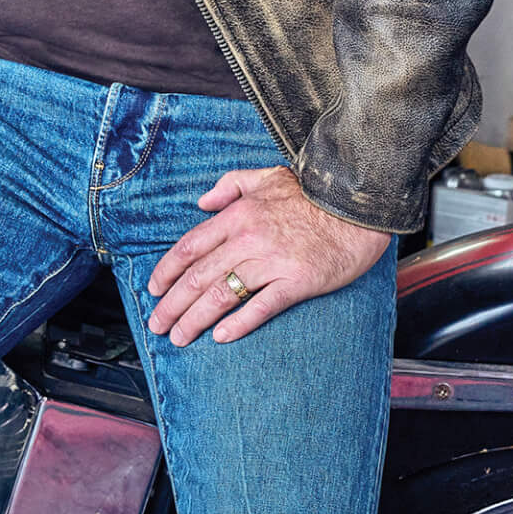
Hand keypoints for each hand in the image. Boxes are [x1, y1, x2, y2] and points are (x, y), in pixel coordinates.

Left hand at [145, 167, 391, 346]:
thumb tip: (202, 201)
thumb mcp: (268, 176)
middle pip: (198, 277)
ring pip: (221, 294)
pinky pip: (261, 306)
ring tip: (180, 337)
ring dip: (195, 320)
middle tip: (157, 326)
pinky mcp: (296, 281)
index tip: (153, 290)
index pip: (190, 247)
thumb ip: (231, 184)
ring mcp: (272, 261)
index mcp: (239, 214)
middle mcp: (248, 238)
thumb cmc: (313, 195)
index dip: (167, 271)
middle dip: (172, 305)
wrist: (359, 208)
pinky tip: (221, 337)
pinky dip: (238, 323)